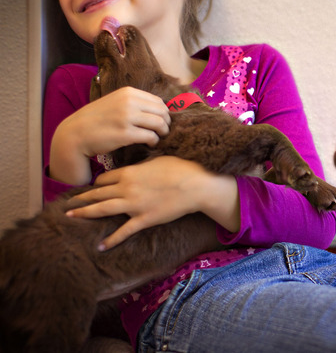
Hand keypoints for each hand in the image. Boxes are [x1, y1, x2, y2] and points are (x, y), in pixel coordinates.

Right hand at [50, 87, 170, 184]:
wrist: (75, 134)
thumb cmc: (97, 120)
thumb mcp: (115, 102)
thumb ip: (133, 102)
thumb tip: (157, 108)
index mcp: (128, 92)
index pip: (158, 101)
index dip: (163, 113)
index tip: (160, 122)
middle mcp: (129, 102)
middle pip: (162, 112)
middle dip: (166, 123)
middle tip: (162, 132)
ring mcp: (127, 117)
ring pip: (160, 124)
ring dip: (162, 133)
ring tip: (157, 138)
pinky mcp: (126, 133)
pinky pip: (151, 136)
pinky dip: (154, 141)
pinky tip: (149, 144)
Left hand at [67, 156, 240, 250]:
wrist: (194, 185)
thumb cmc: (179, 168)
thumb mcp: (157, 160)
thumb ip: (141, 165)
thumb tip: (136, 167)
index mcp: (129, 173)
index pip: (104, 179)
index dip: (96, 183)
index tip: (92, 187)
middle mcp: (126, 189)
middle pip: (97, 194)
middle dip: (82, 198)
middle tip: (68, 203)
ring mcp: (133, 206)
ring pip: (103, 210)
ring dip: (85, 213)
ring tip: (71, 216)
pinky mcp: (144, 220)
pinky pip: (123, 231)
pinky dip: (111, 240)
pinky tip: (100, 246)